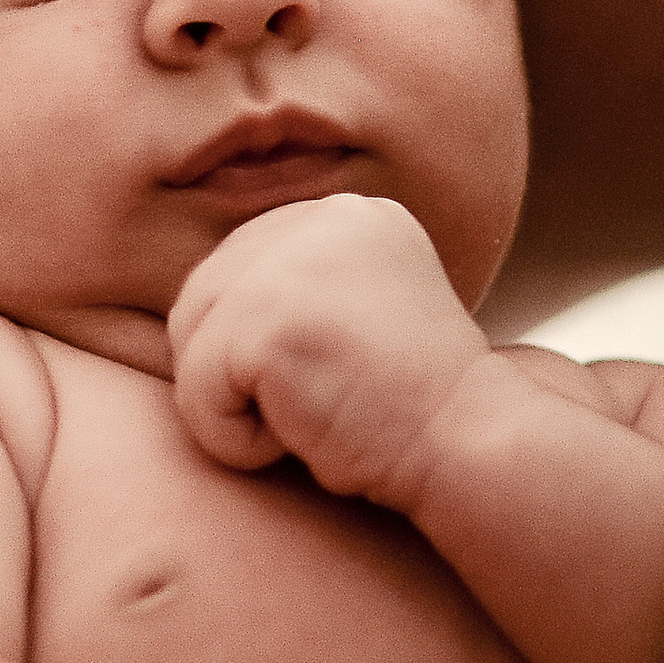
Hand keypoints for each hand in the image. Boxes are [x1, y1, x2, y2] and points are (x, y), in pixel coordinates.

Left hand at [167, 196, 486, 507]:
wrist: (471, 448)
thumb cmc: (412, 410)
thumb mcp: (360, 317)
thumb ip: (298, 291)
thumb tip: (192, 312)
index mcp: (346, 215)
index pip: (239, 270)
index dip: (258, 346)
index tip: (331, 380)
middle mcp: (317, 218)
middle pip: (202, 299)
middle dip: (235, 373)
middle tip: (317, 406)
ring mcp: (288, 262)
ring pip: (191, 344)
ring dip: (232, 407)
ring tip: (310, 419)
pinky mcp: (264, 318)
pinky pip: (196, 393)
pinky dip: (234, 441)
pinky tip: (304, 436)